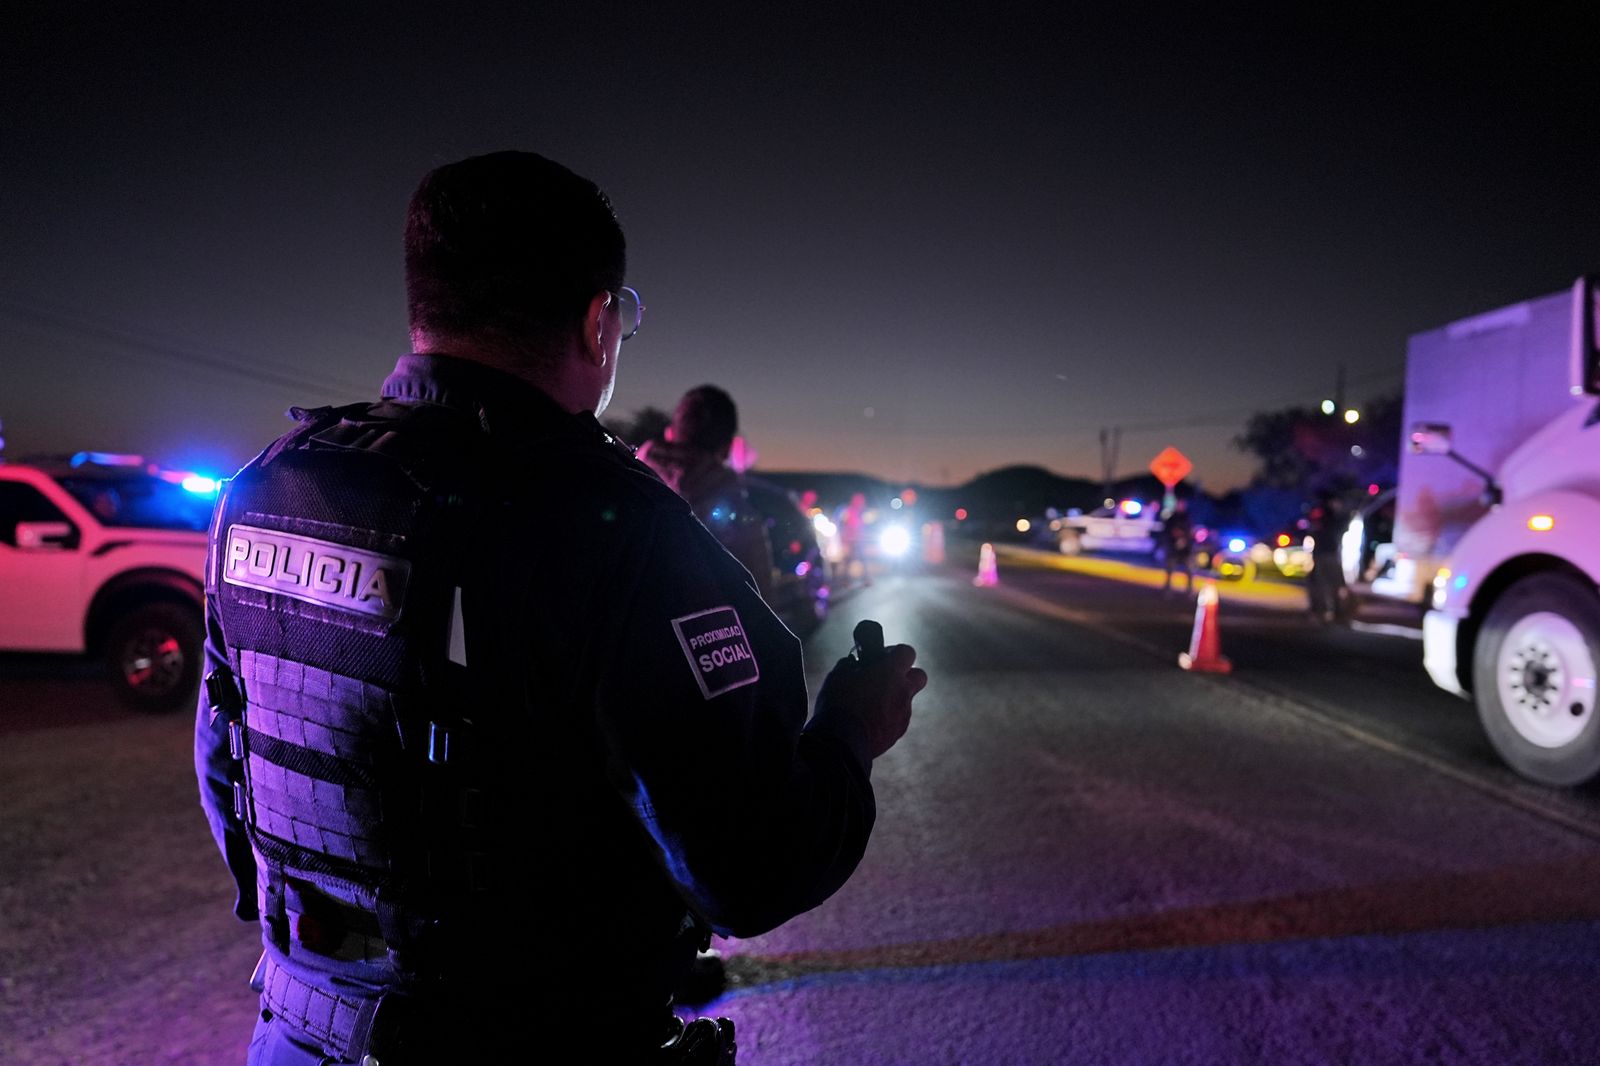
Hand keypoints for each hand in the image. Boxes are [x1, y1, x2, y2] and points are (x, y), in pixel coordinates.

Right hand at [815, 642, 927, 760]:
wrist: (841, 743)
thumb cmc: (838, 705)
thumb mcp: (838, 676)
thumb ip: (850, 665)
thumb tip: (853, 664)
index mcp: (891, 672)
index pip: (907, 652)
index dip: (895, 652)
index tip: (881, 657)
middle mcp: (903, 692)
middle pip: (920, 675)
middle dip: (906, 674)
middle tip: (886, 678)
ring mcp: (903, 714)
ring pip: (907, 700)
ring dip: (894, 697)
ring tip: (870, 703)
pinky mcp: (898, 733)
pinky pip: (899, 719)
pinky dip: (889, 716)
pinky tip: (869, 720)